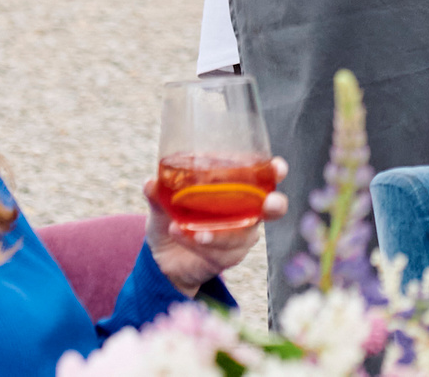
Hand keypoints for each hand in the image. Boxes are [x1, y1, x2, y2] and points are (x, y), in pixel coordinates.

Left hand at [144, 158, 287, 296]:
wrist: (163, 260)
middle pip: (272, 210)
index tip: (278, 168)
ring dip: (218, 233)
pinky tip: (179, 234)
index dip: (275, 173)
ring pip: (241, 236)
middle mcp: (246, 214)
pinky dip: (198, 243)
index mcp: (238, 193)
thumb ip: (159, 195)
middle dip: (274, 206)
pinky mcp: (227, 259)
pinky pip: (219, 253)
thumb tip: (150, 182)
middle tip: (266, 204)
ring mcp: (239, 239)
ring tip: (187, 228)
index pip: (264, 180)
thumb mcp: (163, 206)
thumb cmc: (173, 221)